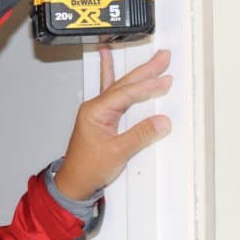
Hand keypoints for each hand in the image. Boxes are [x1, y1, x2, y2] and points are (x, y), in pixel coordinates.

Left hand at [54, 48, 172, 200]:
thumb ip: (140, 135)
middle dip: (145, 70)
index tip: (164, 81)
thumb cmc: (87, 168)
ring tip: (151, 58)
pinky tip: (107, 58)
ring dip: (138, 73)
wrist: (74, 182)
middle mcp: (95, 107)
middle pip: (124, 84)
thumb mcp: (117, 153)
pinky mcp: (103, 118)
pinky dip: (111, 75)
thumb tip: (162, 122)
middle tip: (164, 57)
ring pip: (121, 86)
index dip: (146, 87)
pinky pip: (111, 92)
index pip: (125, 94)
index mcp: (95, 111)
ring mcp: (98, 111)